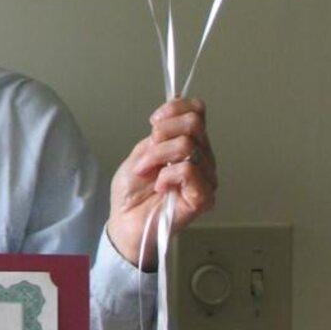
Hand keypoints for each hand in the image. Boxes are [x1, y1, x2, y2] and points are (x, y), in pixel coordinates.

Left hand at [106, 98, 216, 269]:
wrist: (125, 221)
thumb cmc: (132, 192)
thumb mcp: (140, 152)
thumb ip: (159, 134)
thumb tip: (173, 109)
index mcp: (189, 145)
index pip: (197, 111)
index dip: (175, 108)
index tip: (154, 121)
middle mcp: (202, 159)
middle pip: (195, 123)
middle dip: (163, 132)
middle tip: (147, 151)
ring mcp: (205, 178)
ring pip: (188, 146)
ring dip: (157, 156)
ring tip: (145, 172)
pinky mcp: (203, 198)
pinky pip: (189, 170)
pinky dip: (167, 175)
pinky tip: (160, 187)